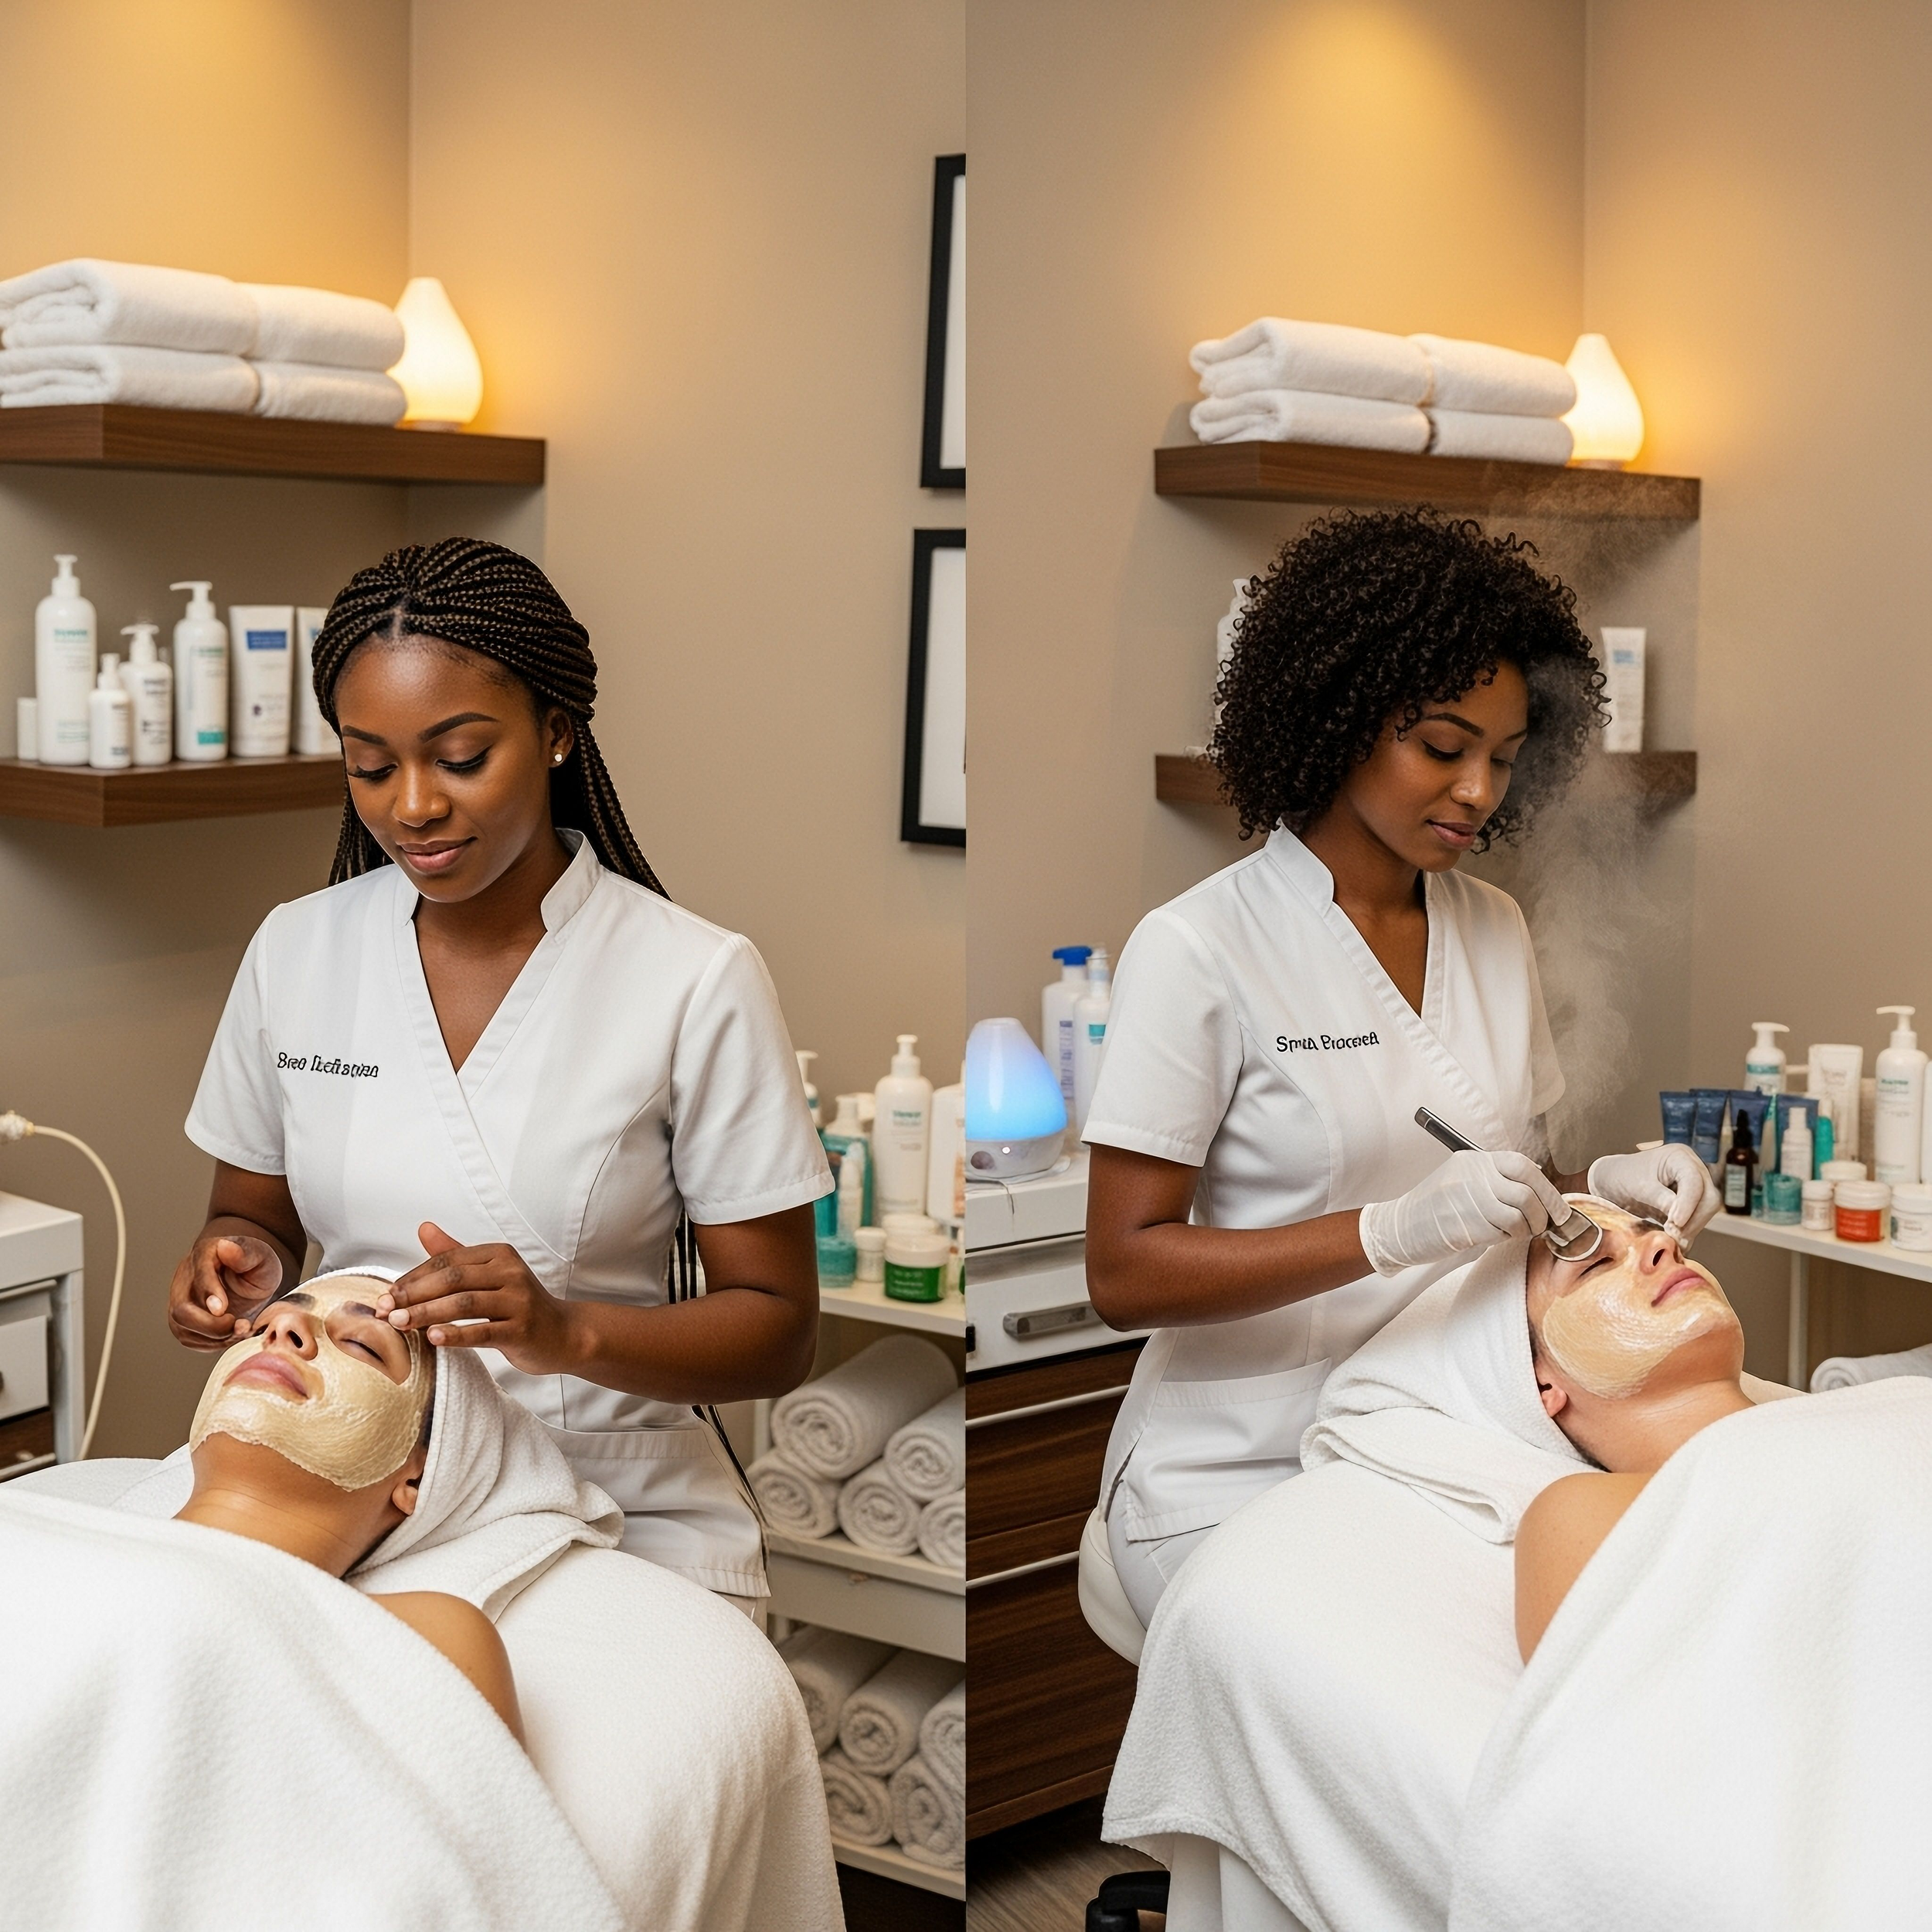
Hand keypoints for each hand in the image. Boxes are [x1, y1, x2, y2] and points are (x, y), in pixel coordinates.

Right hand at [168, 1233, 283, 1349]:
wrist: (248, 1275)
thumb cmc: (253, 1264)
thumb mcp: (260, 1254)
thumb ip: (246, 1252)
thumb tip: (225, 1246)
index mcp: (204, 1256)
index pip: (199, 1276)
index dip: (209, 1293)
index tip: (223, 1310)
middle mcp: (185, 1280)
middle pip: (182, 1310)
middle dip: (211, 1326)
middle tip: (241, 1325)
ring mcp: (181, 1302)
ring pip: (183, 1329)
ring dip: (216, 1337)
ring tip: (243, 1328)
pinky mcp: (184, 1322)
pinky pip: (191, 1339)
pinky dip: (215, 1343)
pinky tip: (234, 1334)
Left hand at [378, 1222, 576, 1375]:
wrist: (564, 1334)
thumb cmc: (519, 1305)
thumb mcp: (490, 1275)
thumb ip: (455, 1253)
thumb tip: (423, 1228)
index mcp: (499, 1255)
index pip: (447, 1260)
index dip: (413, 1277)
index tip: (387, 1295)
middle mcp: (510, 1272)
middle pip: (453, 1278)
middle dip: (414, 1294)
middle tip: (386, 1311)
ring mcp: (518, 1301)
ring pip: (465, 1303)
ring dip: (427, 1313)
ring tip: (399, 1324)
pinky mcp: (522, 1330)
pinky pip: (483, 1331)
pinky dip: (455, 1334)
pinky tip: (433, 1338)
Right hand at [1359, 1150, 1569, 1275]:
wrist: (1399, 1227)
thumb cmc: (1434, 1208)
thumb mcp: (1461, 1179)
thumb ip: (1493, 1177)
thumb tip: (1538, 1184)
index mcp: (1473, 1161)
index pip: (1522, 1166)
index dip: (1546, 1188)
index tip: (1556, 1207)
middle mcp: (1472, 1176)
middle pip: (1527, 1191)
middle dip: (1545, 1212)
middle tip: (1547, 1225)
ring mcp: (1468, 1199)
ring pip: (1520, 1214)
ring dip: (1528, 1228)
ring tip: (1520, 1232)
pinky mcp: (1466, 1225)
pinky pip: (1504, 1232)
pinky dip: (1509, 1237)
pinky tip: (1499, 1237)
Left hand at [1586, 1145, 1721, 1243]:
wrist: (1613, 1181)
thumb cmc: (1623, 1176)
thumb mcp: (1638, 1186)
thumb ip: (1659, 1199)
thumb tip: (1679, 1220)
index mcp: (1679, 1156)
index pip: (1694, 1180)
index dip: (1688, 1203)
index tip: (1676, 1222)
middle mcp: (1692, 1169)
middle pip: (1708, 1197)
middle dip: (1693, 1219)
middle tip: (1674, 1234)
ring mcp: (1694, 1186)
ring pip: (1706, 1210)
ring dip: (1691, 1228)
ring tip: (1672, 1238)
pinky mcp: (1691, 1203)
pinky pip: (1698, 1219)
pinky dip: (1688, 1231)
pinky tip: (1675, 1240)